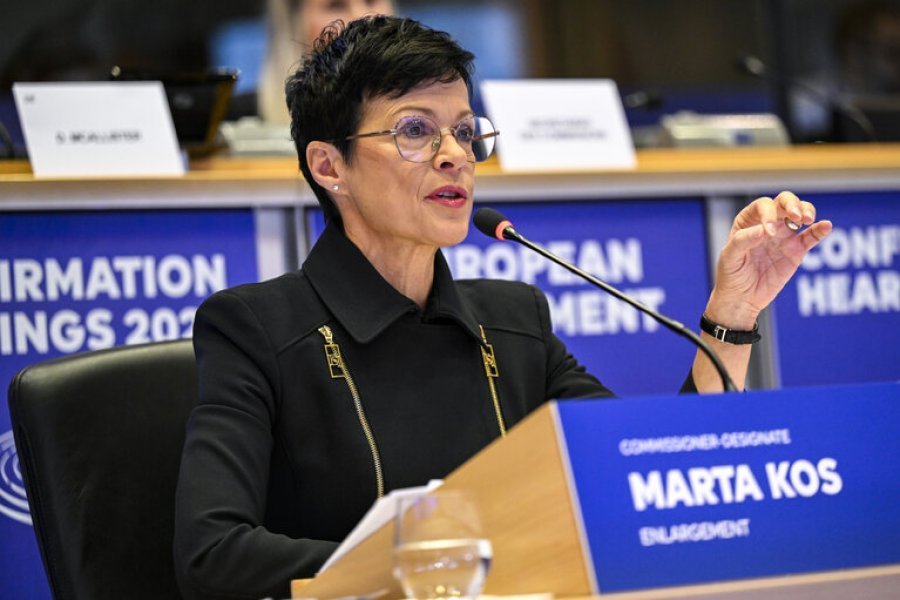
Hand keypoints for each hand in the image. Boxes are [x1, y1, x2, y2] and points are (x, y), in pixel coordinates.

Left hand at [706, 191, 832, 328]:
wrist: (741, 298)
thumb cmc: (731, 274)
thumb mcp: (730, 257)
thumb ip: (743, 241)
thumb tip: (765, 229)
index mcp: (749, 221)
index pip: (763, 206)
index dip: (768, 213)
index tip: (769, 232)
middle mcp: (768, 224)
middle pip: (785, 202)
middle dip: (792, 204)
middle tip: (796, 217)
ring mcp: (784, 236)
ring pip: (801, 214)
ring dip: (807, 211)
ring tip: (807, 220)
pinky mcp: (797, 251)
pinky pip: (811, 237)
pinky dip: (820, 230)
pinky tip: (826, 226)